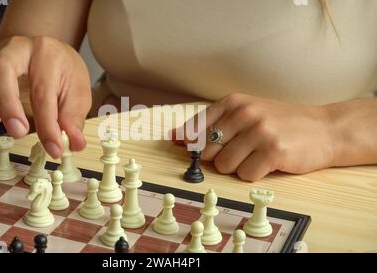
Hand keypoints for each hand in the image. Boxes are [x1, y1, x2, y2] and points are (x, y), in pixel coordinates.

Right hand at [0, 36, 91, 158]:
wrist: (50, 52)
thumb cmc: (63, 73)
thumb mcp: (79, 94)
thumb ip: (73, 118)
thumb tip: (74, 143)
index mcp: (47, 55)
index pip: (43, 92)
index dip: (48, 125)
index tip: (53, 148)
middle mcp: (19, 49)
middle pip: (1, 69)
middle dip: (7, 105)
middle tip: (17, 132)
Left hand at [172, 93, 335, 180]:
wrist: (324, 128)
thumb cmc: (281, 122)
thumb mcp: (246, 113)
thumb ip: (213, 124)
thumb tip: (177, 138)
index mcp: (233, 101)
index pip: (195, 128)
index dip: (190, 144)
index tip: (184, 149)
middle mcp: (244, 113)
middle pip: (207, 151)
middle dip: (220, 157)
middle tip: (241, 151)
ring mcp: (259, 131)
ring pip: (224, 165)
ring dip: (238, 167)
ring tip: (257, 155)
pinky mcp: (272, 151)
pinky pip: (245, 175)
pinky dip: (254, 174)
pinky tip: (268, 162)